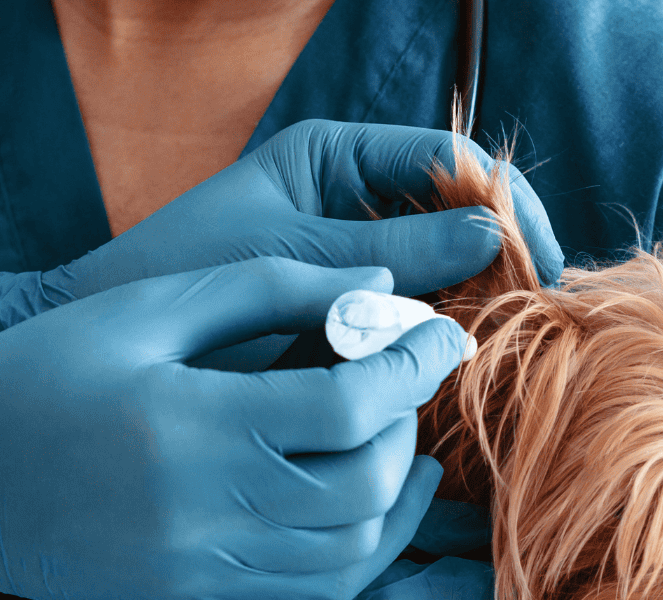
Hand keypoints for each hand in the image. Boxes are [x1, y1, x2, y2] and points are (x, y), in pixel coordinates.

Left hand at [0, 119, 563, 353]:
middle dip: (502, 266)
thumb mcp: (288, 258)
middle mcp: (356, 206)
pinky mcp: (349, 322)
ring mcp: (355, 266)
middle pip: (459, 221)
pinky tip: (454, 378)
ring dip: (475, 312)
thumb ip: (386, 248)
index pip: (452, 161)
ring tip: (503, 355)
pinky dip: (437, 349)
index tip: (543, 267)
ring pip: (444, 279)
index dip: (508, 208)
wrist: (119, 344)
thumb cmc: (181, 276)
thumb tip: (491, 235)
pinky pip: (413, 326)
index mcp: (338, 159)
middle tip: (536, 321)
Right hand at [0, 257, 474, 599]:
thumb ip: (267, 290)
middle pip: (365, 484)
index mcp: (189, 423)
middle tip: (408, 381)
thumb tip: (377, 290)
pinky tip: (373, 500)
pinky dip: (371, 544)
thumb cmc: (41, 378)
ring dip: (400, 490)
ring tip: (396, 437)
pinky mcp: (210, 596)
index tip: (446, 335)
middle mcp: (208, 508)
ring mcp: (212, 565)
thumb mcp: (144, 308)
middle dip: (410, 425)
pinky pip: (324, 588)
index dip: (413, 367)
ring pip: (357, 548)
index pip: (345, 407)